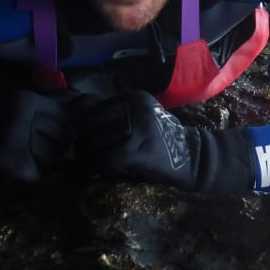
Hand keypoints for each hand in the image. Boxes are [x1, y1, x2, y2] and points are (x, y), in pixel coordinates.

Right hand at [0, 90, 73, 191]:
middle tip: (30, 149)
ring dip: (43, 162)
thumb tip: (81, 119)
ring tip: (20, 158)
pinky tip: (14, 170)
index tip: (52, 135)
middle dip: (54, 147)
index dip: (63, 129)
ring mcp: (16, 141)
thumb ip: (45, 111)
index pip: (65, 116)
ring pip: (52, 157)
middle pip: (62, 138)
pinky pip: (38, 174)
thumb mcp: (14, 107)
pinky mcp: (11, 166)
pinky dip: (31, 176)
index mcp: (26, 100)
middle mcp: (23, 116)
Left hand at [70, 90, 253, 193]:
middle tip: (83, 154)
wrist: (191, 157)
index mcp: (133, 97)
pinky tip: (103, 172)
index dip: (81, 123)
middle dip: (82, 141)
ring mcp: (135, 127)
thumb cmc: (161, 138)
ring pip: (94, 142)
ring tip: (89, 164)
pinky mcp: (135, 150)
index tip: (81, 136)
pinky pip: (105, 159)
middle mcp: (134, 107)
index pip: (92, 106)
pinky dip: (100, 168)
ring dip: (87, 156)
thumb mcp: (141, 116)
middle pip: (89, 124)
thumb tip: (78, 118)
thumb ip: (115, 114)